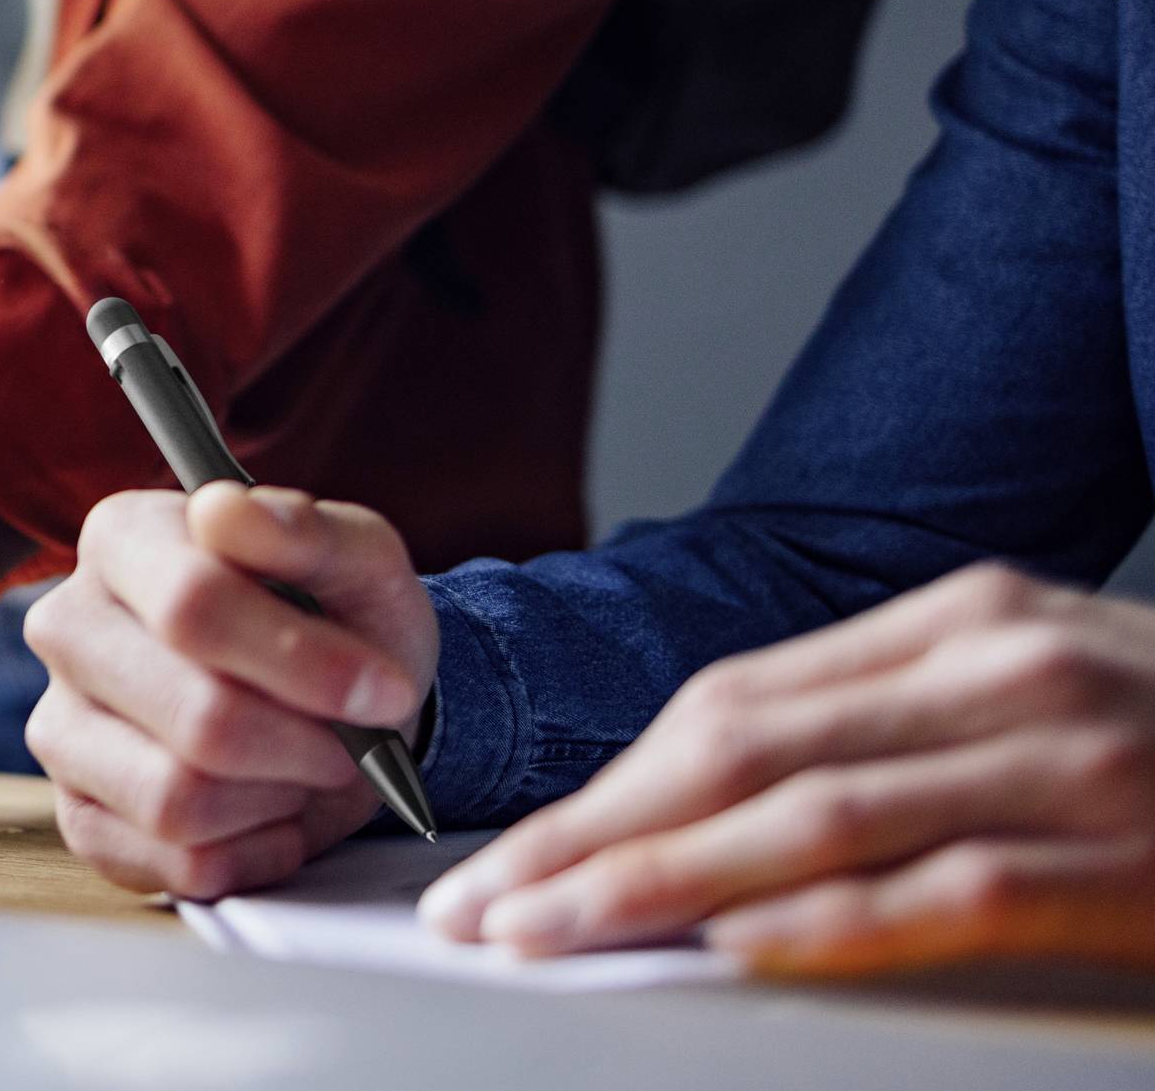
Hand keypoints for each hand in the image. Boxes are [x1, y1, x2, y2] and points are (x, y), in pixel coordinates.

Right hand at [23, 482, 434, 898]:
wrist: (337, 703)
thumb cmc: (340, 619)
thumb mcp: (359, 560)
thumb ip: (306, 530)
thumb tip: (226, 514)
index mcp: (121, 537)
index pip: (191, 606)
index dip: (302, 661)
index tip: (384, 688)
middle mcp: (68, 625)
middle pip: (195, 717)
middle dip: (304, 743)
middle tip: (350, 739)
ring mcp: (59, 725)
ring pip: (178, 800)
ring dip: (279, 798)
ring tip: (304, 766)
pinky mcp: (78, 814)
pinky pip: (176, 864)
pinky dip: (254, 851)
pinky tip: (272, 810)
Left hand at [418, 564, 1154, 974]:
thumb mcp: (1036, 708)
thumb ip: (894, 736)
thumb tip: (710, 814)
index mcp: (967, 620)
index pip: (734, 699)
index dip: (606, 781)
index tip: (510, 849)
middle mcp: (1006, 666)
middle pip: (742, 747)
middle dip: (593, 832)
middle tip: (483, 906)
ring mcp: (1073, 758)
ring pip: (812, 815)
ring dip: (657, 882)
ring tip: (550, 936)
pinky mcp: (1130, 861)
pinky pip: (945, 891)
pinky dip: (822, 922)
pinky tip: (726, 953)